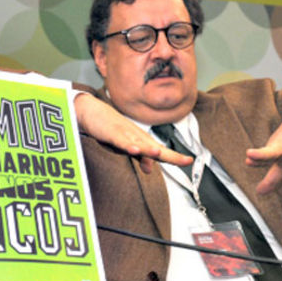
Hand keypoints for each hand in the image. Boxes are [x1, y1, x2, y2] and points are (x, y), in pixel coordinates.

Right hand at [74, 93, 192, 172]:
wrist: (92, 111)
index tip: (189, 161)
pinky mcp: (111, 133)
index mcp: (141, 141)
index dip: (175, 157)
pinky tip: (134, 149)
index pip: (161, 151)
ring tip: (160, 155)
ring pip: (140, 144)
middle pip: (155, 148)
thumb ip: (139, 157)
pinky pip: (120, 140)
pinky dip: (127, 145)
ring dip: (150, 150)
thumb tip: (150, 169)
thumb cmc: (110, 129)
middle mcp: (137, 137)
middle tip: (185, 161)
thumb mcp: (125, 146)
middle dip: (170, 155)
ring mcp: (124, 134)